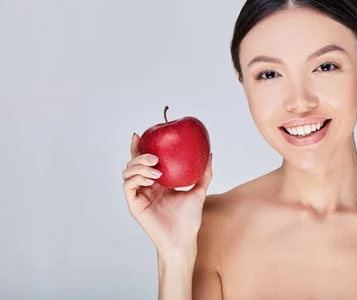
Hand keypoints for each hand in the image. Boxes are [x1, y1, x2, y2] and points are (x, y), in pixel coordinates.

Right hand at [122, 133, 212, 253]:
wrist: (184, 239)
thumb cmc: (190, 219)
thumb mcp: (199, 191)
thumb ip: (204, 173)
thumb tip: (210, 154)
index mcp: (157, 183)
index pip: (144, 161)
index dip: (139, 147)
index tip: (141, 134)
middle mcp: (145, 187)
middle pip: (133, 164)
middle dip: (140, 155)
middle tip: (155, 157)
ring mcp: (139, 196)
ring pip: (128, 173)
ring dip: (140, 167)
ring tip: (156, 170)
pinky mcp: (134, 205)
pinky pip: (129, 187)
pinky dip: (137, 178)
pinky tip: (151, 179)